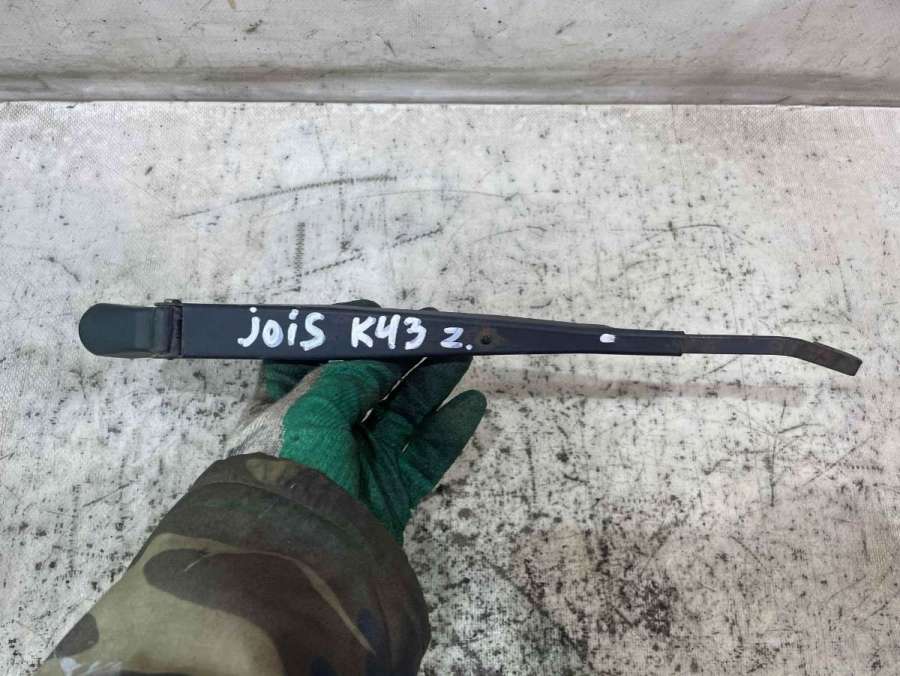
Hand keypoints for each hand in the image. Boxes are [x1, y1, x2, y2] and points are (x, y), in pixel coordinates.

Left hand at [228, 301, 486, 541]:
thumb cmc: (292, 472)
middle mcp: (322, 433)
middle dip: (400, 355)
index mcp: (285, 410)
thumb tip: (379, 350)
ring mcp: (359, 464)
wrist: (300, 563)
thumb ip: (348, 373)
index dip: (343, 336)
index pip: (311, 361)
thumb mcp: (310, 409)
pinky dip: (448, 431)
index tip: (377, 317)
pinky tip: (471, 405)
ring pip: (402, 414)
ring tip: (462, 354)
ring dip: (432, 383)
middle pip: (367, 383)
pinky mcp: (390, 494)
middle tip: (437, 330)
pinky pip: (425, 456)